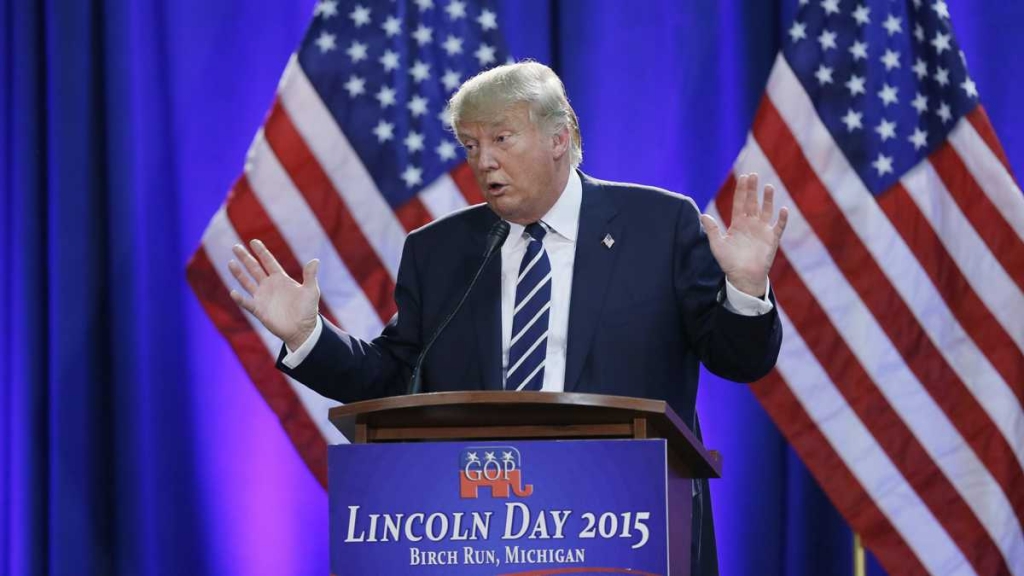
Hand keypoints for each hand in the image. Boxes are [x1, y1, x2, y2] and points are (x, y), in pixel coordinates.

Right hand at [228, 239, 320, 350]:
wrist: (303, 330)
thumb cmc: (308, 310)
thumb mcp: (311, 291)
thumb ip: (310, 276)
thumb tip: (315, 260)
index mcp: (281, 279)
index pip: (268, 262)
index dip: (261, 252)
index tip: (253, 241)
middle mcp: (269, 286)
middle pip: (254, 268)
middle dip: (245, 258)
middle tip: (236, 247)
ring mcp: (262, 297)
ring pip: (247, 282)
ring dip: (239, 273)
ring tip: (231, 262)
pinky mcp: (259, 310)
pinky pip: (246, 303)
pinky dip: (240, 298)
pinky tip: (233, 292)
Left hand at [699, 173, 788, 296]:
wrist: (743, 277)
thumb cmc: (729, 262)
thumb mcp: (717, 245)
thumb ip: (712, 230)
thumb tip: (702, 215)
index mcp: (738, 224)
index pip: (739, 203)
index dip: (741, 190)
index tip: (743, 177)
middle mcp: (751, 224)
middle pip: (752, 203)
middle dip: (753, 189)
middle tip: (754, 175)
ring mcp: (762, 230)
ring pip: (766, 211)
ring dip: (768, 199)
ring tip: (768, 187)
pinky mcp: (772, 239)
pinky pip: (779, 227)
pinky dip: (782, 219)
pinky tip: (783, 209)